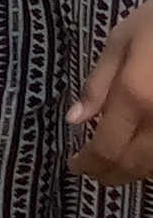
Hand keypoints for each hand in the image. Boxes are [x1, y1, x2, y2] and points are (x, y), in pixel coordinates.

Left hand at [71, 0, 152, 184]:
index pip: (108, 149)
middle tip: (91, 170)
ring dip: (132, 172)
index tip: (74, 165)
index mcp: (137, 96)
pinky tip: (142, 151)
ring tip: (112, 163)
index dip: (89, 165)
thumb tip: (74, 121)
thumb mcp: (120, 42)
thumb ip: (97, 84)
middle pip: (134, 166)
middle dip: (108, 175)